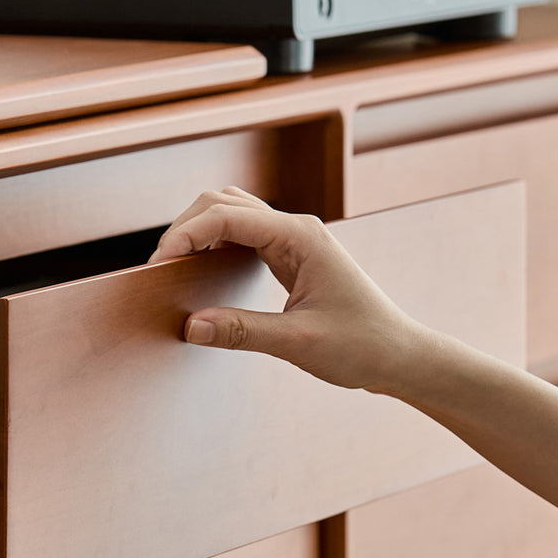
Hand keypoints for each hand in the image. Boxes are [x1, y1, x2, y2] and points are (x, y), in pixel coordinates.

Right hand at [148, 187, 428, 393]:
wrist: (398, 355)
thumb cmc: (361, 346)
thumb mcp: (298, 342)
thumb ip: (242, 332)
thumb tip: (189, 326)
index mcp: (300, 237)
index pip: (228, 215)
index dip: (186, 234)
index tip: (159, 265)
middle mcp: (295, 229)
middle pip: (223, 202)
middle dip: (185, 227)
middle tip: (160, 268)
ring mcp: (293, 240)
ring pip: (231, 213)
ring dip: (198, 231)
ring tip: (174, 266)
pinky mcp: (290, 257)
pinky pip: (242, 235)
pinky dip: (214, 244)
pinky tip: (200, 270)